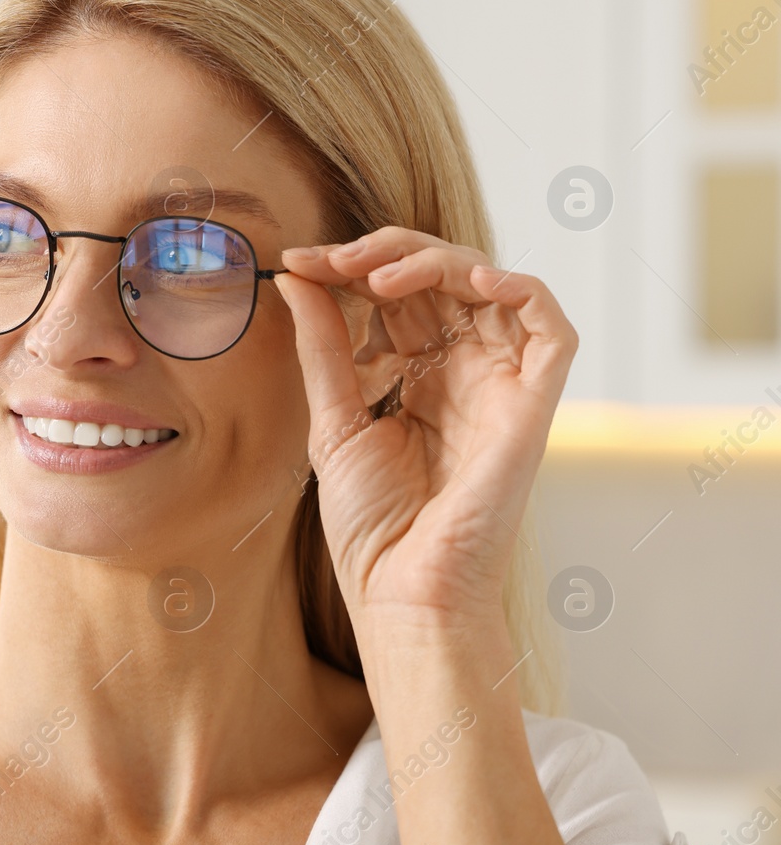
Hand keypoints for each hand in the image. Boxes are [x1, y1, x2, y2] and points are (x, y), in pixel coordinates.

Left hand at [272, 226, 578, 637]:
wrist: (402, 590)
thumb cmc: (371, 525)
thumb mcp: (333, 420)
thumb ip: (322, 346)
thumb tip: (298, 276)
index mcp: (417, 375)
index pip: (394, 294)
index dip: (349, 269)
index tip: (295, 262)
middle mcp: (463, 370)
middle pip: (439, 277)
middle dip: (384, 255)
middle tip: (333, 260)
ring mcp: (500, 382)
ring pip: (488, 284)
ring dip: (435, 262)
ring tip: (377, 275)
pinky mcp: (535, 402)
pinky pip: (550, 328)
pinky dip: (519, 288)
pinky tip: (471, 279)